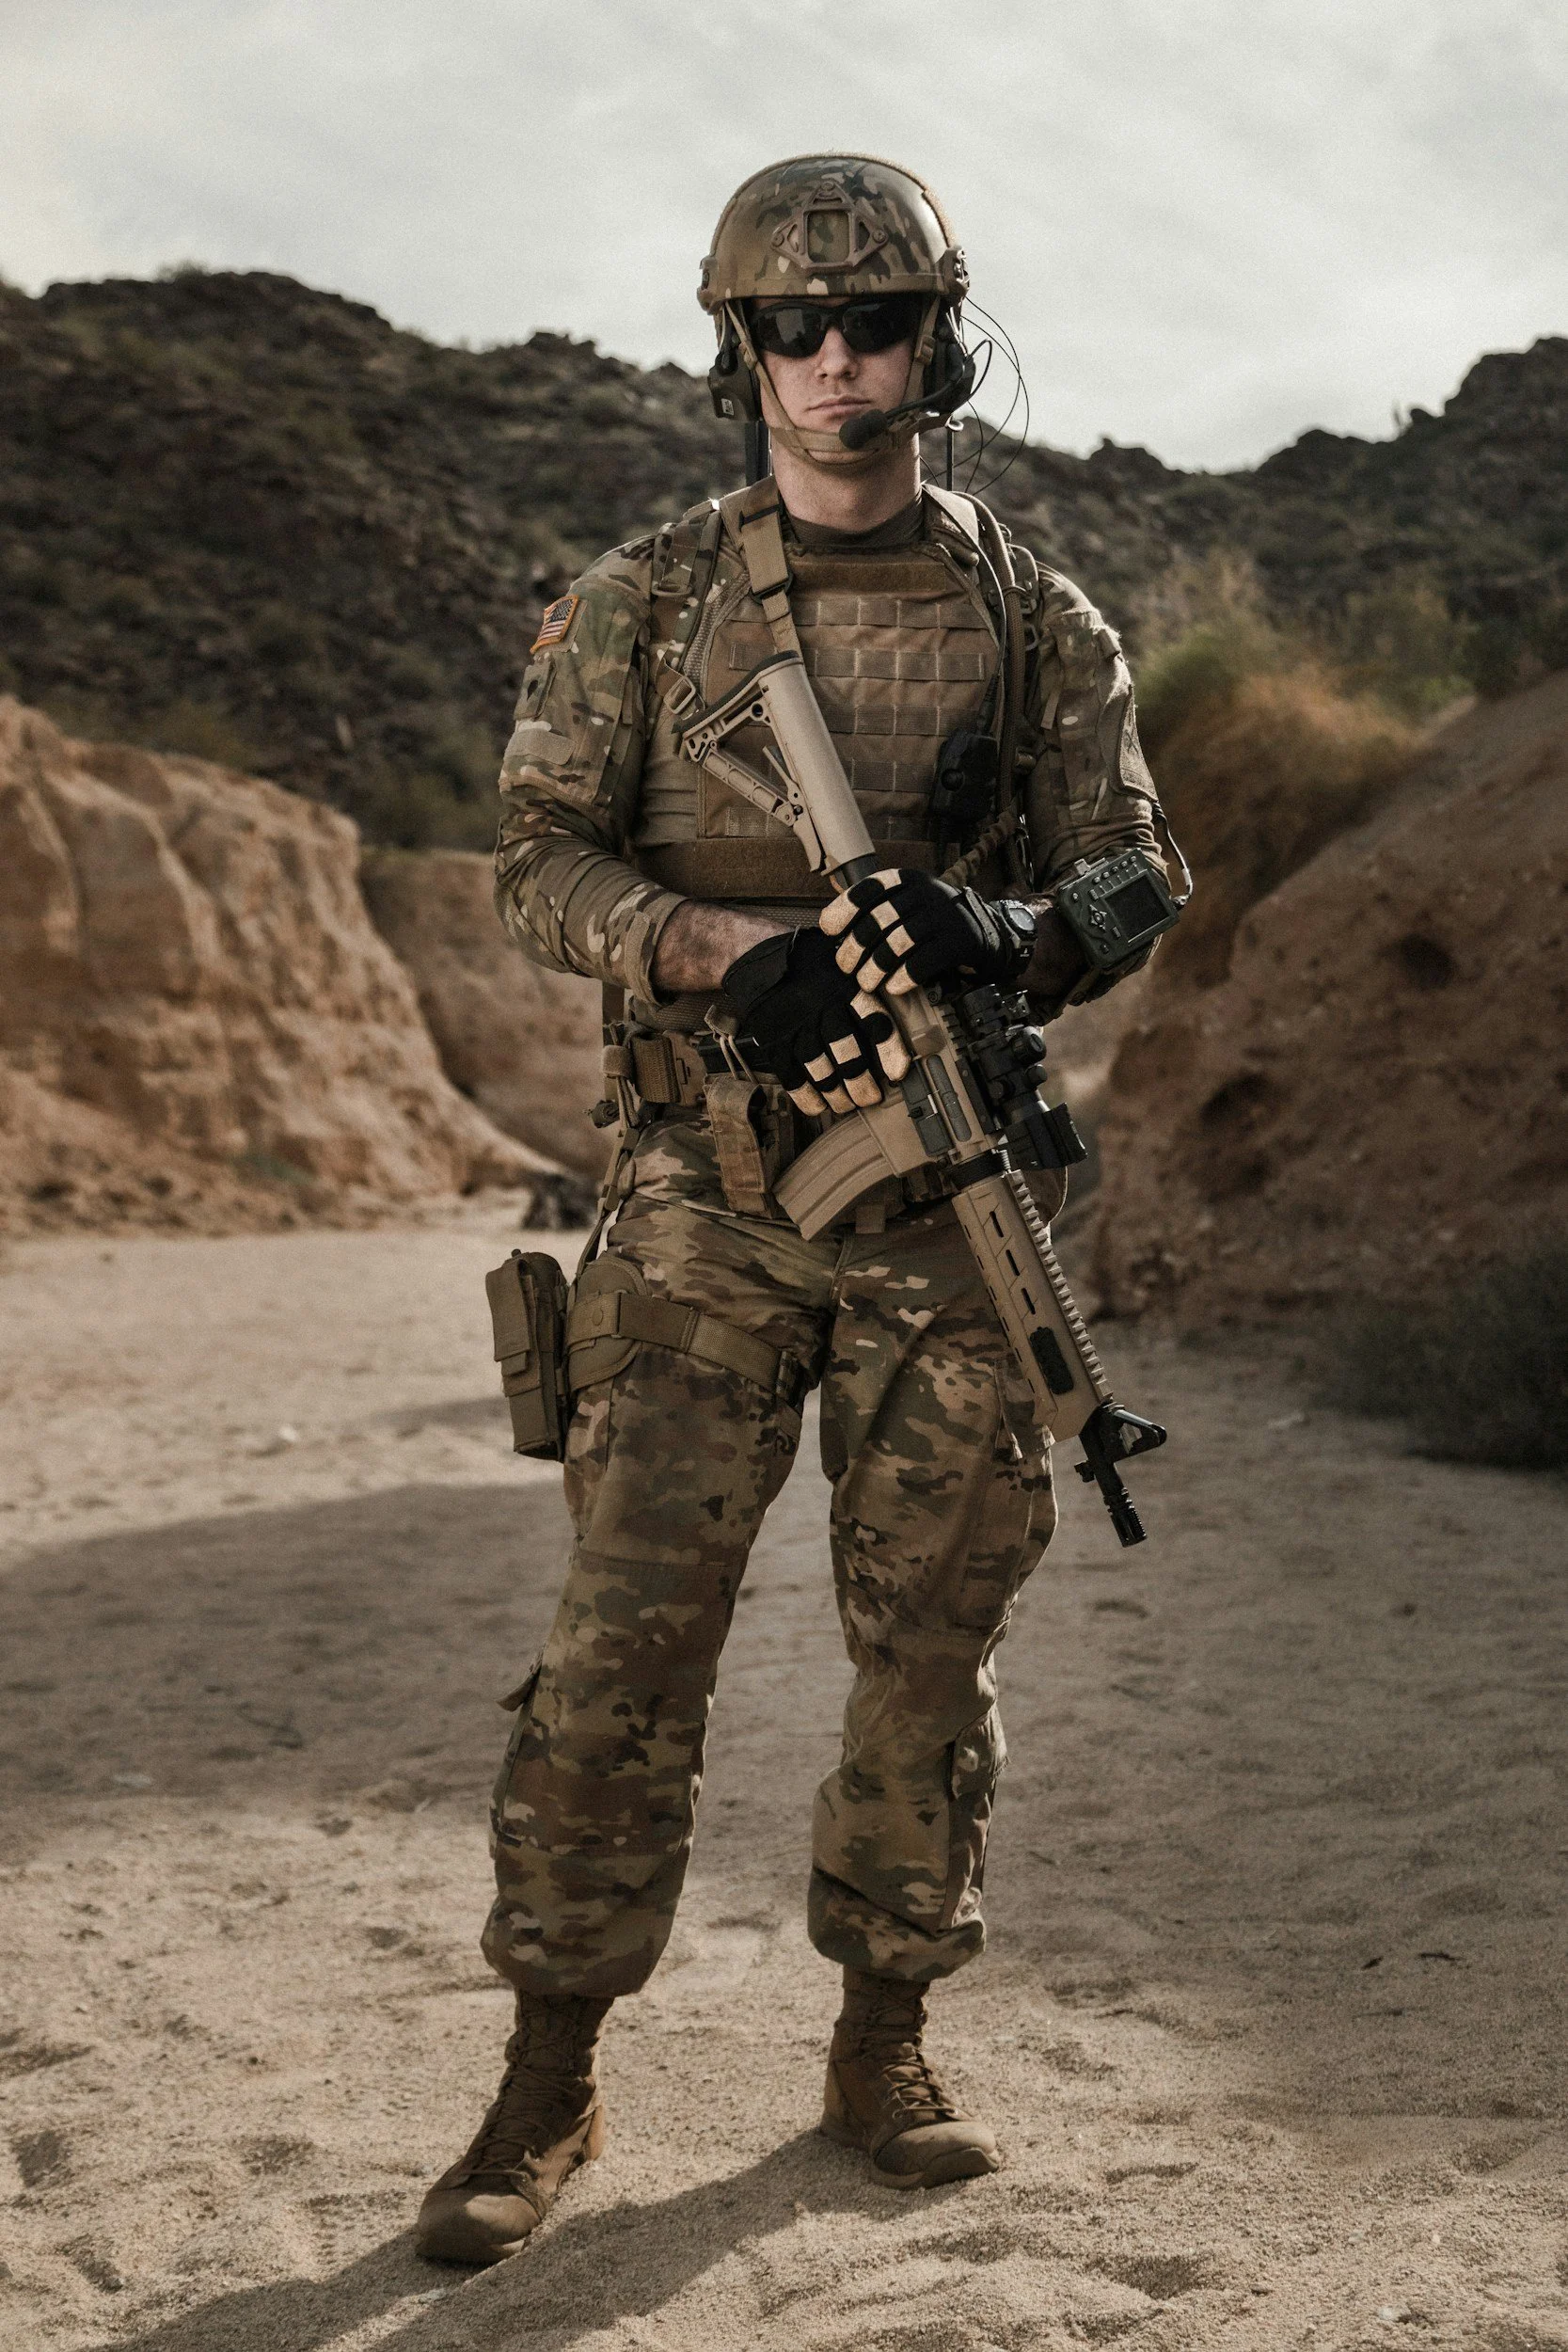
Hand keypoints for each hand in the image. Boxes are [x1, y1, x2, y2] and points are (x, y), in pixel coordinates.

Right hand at [722, 928, 909, 1115]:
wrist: (758, 958)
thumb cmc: (809, 964)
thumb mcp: (842, 963)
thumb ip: (864, 989)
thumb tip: (894, 1022)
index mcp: (845, 987)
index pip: (874, 1021)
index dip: (889, 1051)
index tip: (898, 1074)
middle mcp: (821, 1007)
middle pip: (848, 1055)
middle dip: (862, 1084)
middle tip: (870, 1098)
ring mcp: (795, 1026)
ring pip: (821, 1071)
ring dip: (837, 1095)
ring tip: (846, 1105)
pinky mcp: (774, 1041)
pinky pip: (792, 1077)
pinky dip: (806, 1097)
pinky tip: (818, 1106)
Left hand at [819, 869, 1036, 996]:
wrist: (986, 931)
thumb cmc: (934, 922)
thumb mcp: (909, 904)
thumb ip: (878, 909)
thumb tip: (832, 927)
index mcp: (908, 881)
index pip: (871, 888)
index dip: (845, 907)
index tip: (828, 928)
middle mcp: (926, 893)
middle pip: (880, 918)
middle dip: (856, 946)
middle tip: (845, 966)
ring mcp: (944, 916)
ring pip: (899, 941)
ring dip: (876, 966)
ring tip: (866, 983)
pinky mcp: (958, 942)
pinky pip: (924, 961)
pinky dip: (904, 977)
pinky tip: (894, 987)